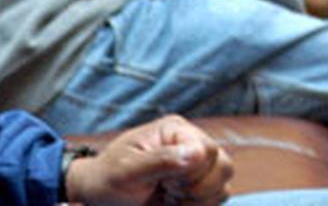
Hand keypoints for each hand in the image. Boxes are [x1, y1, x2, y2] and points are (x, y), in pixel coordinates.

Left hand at [64, 115, 232, 205]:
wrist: (103, 196)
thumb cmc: (109, 179)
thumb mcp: (127, 171)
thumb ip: (160, 161)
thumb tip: (197, 152)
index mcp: (173, 129)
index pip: (207, 149)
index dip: (192, 173)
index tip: (164, 183)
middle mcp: (190, 142)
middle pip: (224, 166)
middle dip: (196, 189)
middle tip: (165, 190)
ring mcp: (198, 164)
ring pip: (223, 186)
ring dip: (197, 201)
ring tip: (167, 195)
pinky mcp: (200, 184)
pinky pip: (218, 199)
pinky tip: (173, 202)